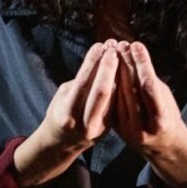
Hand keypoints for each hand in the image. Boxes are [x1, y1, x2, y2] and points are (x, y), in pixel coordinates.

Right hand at [13, 42, 117, 187]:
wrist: (63, 142)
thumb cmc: (60, 111)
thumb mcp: (63, 97)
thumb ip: (80, 83)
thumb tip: (99, 58)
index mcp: (68, 115)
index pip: (82, 84)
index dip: (91, 63)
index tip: (98, 45)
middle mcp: (85, 124)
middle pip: (101, 92)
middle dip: (108, 68)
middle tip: (113, 48)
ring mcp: (100, 128)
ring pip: (113, 98)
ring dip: (119, 75)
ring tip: (121, 55)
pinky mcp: (110, 128)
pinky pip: (118, 103)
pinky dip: (122, 85)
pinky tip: (125, 69)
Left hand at [112, 40, 186, 187]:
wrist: (161, 145)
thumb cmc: (166, 115)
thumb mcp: (165, 98)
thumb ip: (150, 81)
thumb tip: (134, 54)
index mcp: (160, 121)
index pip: (149, 86)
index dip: (142, 64)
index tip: (136, 44)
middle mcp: (142, 128)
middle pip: (130, 89)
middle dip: (125, 64)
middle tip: (120, 43)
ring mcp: (127, 130)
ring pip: (117, 95)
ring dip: (114, 71)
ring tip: (112, 51)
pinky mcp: (116, 129)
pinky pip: (110, 102)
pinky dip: (108, 84)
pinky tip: (105, 67)